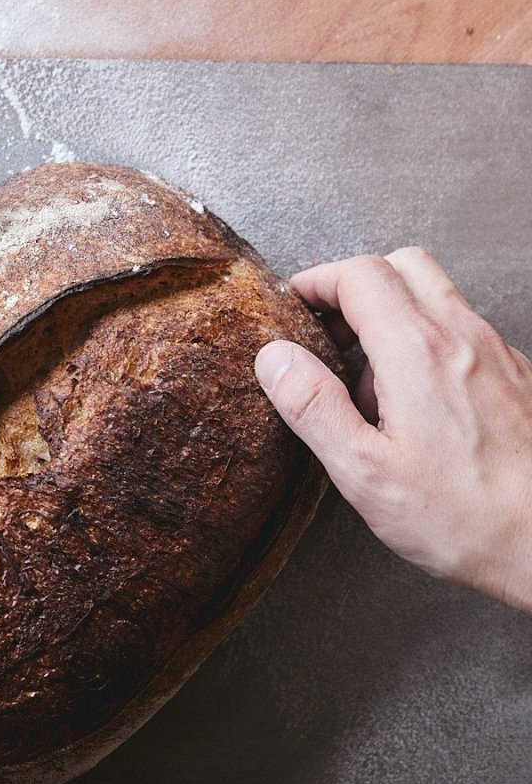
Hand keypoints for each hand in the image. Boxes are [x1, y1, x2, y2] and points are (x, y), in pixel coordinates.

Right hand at [255, 248, 531, 611]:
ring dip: (392, 314)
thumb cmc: (463, 517)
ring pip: (436, 296)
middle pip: (402, 266)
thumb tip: (275, 358)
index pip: (359, 275)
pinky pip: (462, 332)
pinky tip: (415, 405)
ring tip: (367, 382)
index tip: (294, 306)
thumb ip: (313, 406)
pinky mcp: (514, 375)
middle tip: (326, 331)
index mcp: (417, 351)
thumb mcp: (362, 470)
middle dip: (355, 286)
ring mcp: (495, 352)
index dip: (317, 282)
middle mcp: (462, 337)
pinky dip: (427, 343)